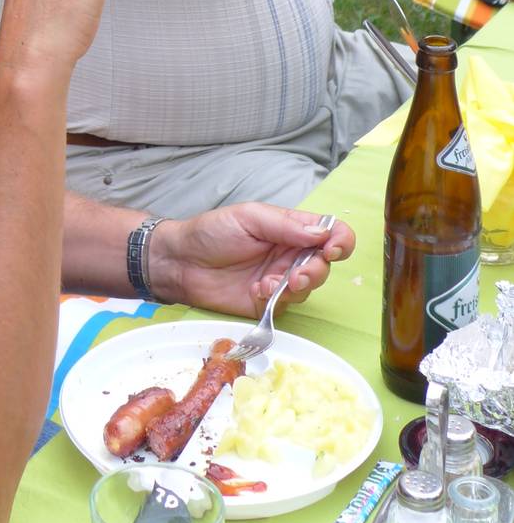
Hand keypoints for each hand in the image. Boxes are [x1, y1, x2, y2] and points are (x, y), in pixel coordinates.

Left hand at [150, 205, 354, 314]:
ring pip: (309, 287)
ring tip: (269, 282)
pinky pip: (286, 305)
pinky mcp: (268, 303)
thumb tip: (323, 231)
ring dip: (295, 286)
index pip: (330, 232)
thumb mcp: (249, 217)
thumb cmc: (212, 232)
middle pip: (324, 264)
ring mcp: (281, 280)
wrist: (181, 262)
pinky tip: (257, 290)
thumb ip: (286, 225)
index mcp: (290, 228)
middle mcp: (290, 254)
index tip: (332, 249)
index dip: (340, 240)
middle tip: (297, 274)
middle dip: (316, 270)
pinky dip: (276, 299)